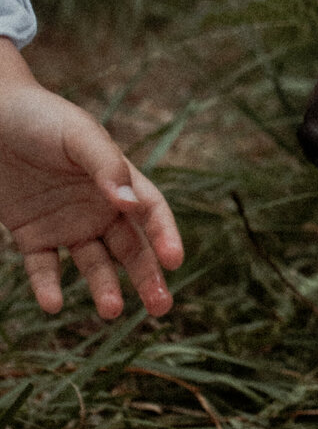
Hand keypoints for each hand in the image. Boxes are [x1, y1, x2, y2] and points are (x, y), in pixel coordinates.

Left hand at [0, 40, 183, 317]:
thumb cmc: (40, 117)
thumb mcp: (78, 136)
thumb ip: (106, 167)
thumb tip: (131, 205)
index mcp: (118, 180)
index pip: (151, 212)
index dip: (165, 236)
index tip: (174, 261)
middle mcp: (98, 207)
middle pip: (131, 248)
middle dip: (148, 277)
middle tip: (161, 308)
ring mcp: (66, 223)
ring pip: (93, 264)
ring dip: (104, 287)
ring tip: (110, 310)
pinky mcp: (32, 234)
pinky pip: (43, 267)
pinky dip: (47, 286)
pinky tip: (51, 303)